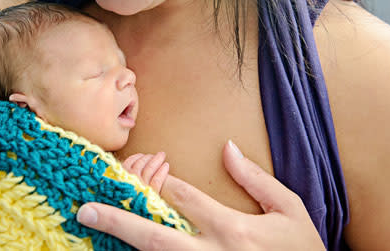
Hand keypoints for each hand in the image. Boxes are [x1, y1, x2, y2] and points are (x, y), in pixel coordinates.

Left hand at [77, 141, 324, 249]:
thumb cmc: (303, 249)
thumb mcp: (288, 208)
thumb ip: (255, 178)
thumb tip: (227, 148)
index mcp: (232, 228)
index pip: (185, 197)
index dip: (163, 182)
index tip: (147, 170)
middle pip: (155, 236)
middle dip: (119, 220)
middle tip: (86, 210)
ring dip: (126, 243)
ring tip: (95, 229)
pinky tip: (128, 250)